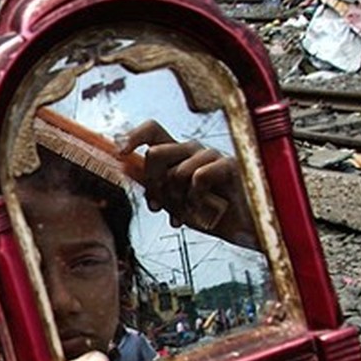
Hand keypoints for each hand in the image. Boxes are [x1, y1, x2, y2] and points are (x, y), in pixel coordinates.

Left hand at [119, 120, 256, 248]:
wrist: (241, 230)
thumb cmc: (208, 213)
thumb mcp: (171, 201)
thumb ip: (151, 184)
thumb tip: (126, 168)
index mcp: (177, 154)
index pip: (152, 130)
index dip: (133, 136)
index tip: (119, 152)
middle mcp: (192, 150)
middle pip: (155, 152)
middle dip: (153, 184)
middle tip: (160, 204)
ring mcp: (211, 155)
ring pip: (175, 171)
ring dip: (178, 199)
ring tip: (189, 210)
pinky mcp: (229, 165)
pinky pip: (198, 177)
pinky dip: (196, 199)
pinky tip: (204, 208)